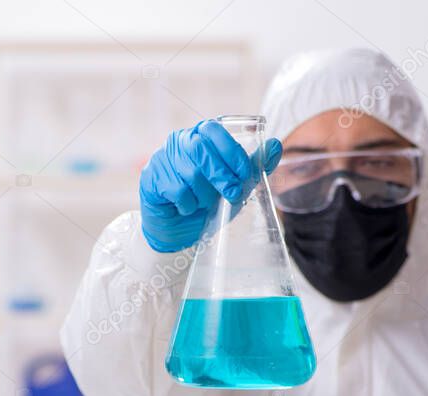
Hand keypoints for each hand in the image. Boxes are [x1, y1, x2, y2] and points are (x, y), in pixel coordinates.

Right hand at [139, 120, 282, 252]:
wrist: (178, 232)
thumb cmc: (206, 203)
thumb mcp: (234, 186)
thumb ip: (252, 167)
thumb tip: (276, 145)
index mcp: (201, 136)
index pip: (214, 131)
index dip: (232, 151)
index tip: (245, 174)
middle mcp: (179, 142)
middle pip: (201, 149)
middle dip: (221, 175)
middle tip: (232, 194)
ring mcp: (162, 159)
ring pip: (189, 172)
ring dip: (204, 194)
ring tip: (205, 204)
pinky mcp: (151, 179)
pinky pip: (175, 189)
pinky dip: (188, 204)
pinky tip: (187, 208)